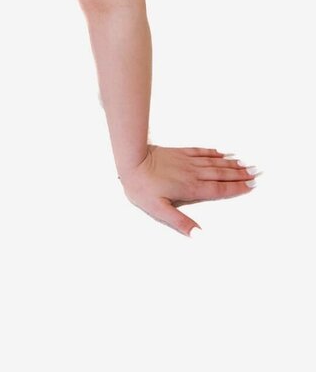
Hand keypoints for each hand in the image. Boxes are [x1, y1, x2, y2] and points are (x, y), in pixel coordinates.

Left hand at [117, 144, 258, 235]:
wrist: (131, 160)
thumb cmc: (142, 187)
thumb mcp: (158, 210)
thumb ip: (180, 222)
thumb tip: (200, 236)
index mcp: (191, 189)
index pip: (219, 189)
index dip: (236, 188)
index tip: (252, 186)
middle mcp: (193, 173)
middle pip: (221, 174)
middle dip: (240, 174)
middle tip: (257, 172)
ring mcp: (187, 161)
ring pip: (214, 162)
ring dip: (230, 163)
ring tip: (245, 163)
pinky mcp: (179, 152)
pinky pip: (200, 151)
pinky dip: (213, 152)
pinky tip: (221, 152)